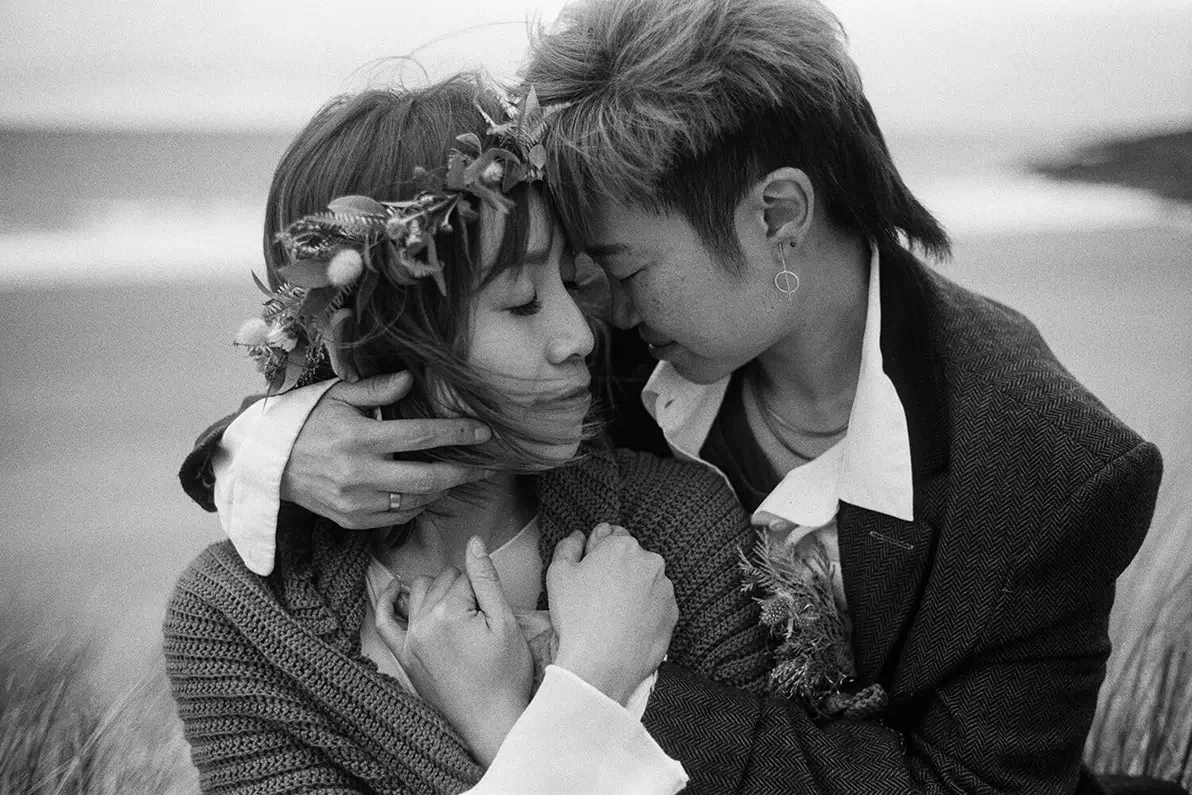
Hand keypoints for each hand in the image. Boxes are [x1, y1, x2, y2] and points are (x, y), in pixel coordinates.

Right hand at [280, 372, 492, 527]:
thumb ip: (375, 388)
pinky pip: (398, 516)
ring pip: (416, 501)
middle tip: (487, 466)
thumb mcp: (337, 396)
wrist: (272, 465)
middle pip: (428, 479)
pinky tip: (426, 490)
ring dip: (442, 489)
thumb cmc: (309, 423)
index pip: (421, 436)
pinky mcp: (353, 521)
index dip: (457, 434)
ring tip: (459, 475)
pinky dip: (417, 504)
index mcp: (360, 439)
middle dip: (463, 472)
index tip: (484, 431)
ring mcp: (357, 502)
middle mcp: (360, 474)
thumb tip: (410, 379)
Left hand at [375, 537, 531, 765]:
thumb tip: (474, 541)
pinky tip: (393, 589)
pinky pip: (384, 621)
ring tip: (458, 607)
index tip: (493, 614)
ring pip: (418, 592)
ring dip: (436, 591)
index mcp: (448, 613)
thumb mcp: (504, 622)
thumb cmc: (504, 675)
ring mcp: (409, 641)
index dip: (484, 591)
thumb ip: (486, 578)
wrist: (490, 723)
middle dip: (462, 590)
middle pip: (442, 582)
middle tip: (482, 617)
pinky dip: (386, 601)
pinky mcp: (404, 657)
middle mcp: (422, 623)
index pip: (466, 577)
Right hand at [547, 523, 677, 704]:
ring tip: (611, 615)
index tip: (591, 571)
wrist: (601, 664)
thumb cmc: (578, 617)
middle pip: (632, 559)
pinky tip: (626, 626)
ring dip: (633, 591)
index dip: (598, 552)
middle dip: (617, 570)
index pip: (612, 536)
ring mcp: (665, 589)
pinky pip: (657, 606)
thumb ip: (568, 546)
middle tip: (597, 595)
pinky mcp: (672, 615)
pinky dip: (645, 612)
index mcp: (623, 546)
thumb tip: (578, 537)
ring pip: (646, 582)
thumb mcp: (558, 573)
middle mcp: (651, 562)